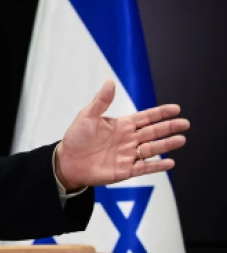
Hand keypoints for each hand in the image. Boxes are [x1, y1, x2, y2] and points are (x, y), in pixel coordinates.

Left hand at [55, 79, 188, 189]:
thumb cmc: (76, 137)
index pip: (146, 118)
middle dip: (169, 127)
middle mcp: (128, 140)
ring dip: (167, 144)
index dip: (160, 113)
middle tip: (185, 123)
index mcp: (122, 125)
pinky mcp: (125, 170)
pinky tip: (169, 162)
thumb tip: (110, 82)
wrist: (67, 161)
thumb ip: (101, 101)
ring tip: (181, 139)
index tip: (176, 108)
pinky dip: (157, 166)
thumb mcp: (87, 116)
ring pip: (152, 149)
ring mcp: (128, 155)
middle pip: (153, 132)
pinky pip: (144, 167)